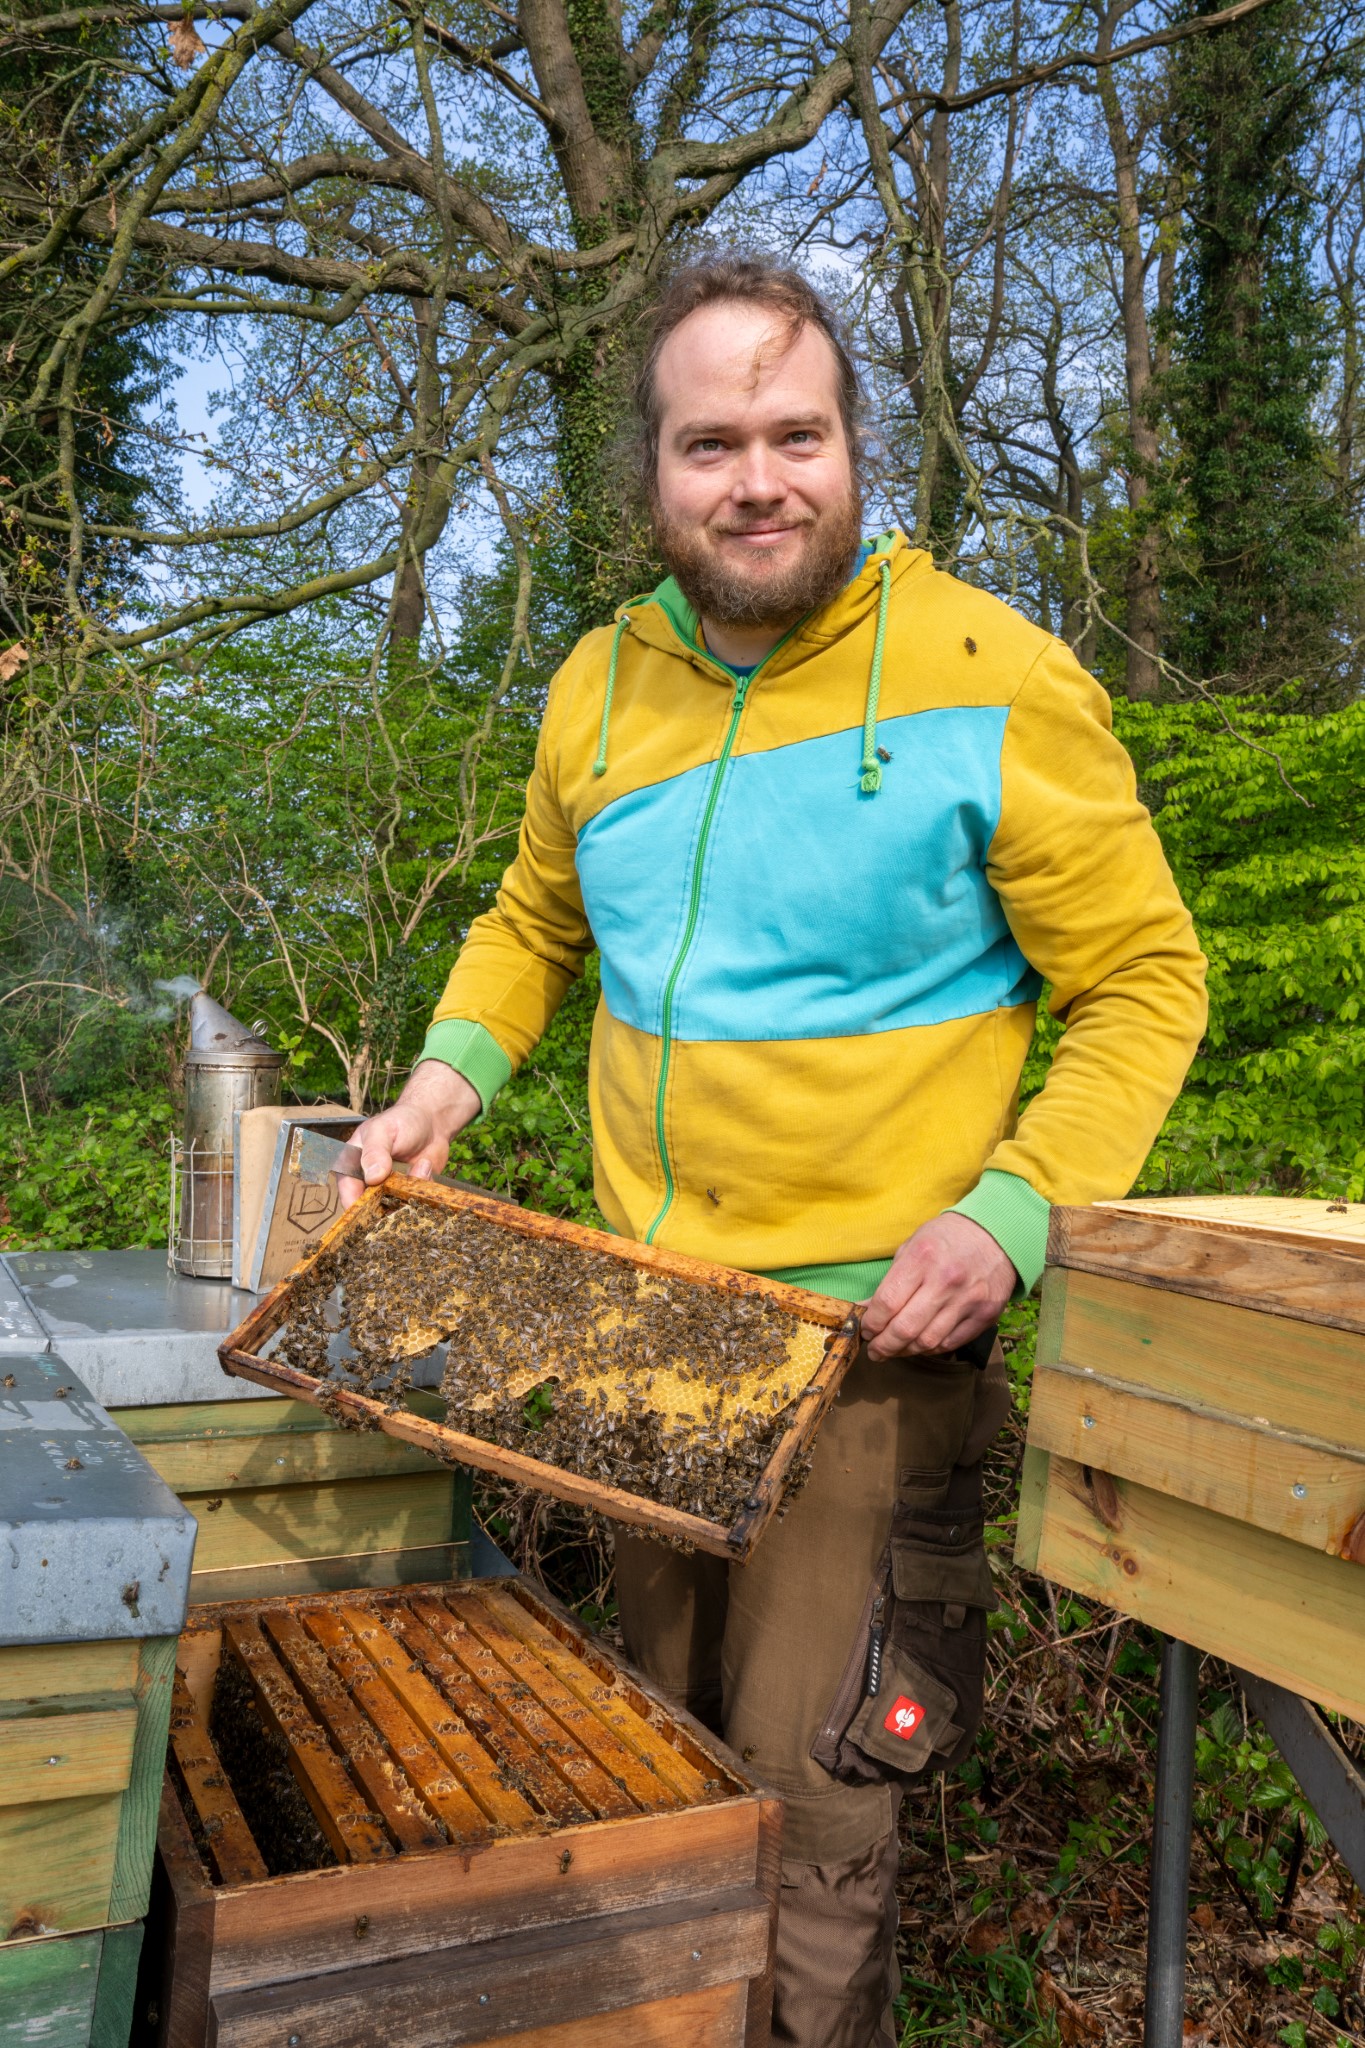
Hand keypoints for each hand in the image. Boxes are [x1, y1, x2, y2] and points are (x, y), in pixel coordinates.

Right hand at [337, 1060, 481, 1206]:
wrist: (431, 1122)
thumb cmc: (400, 1121)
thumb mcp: (383, 1130)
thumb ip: (375, 1151)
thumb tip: (372, 1177)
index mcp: (353, 1165)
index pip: (348, 1190)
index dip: (355, 1204)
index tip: (368, 1212)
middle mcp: (369, 1182)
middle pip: (370, 1207)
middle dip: (386, 1205)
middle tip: (402, 1191)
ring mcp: (390, 1191)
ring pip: (394, 1209)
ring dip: (408, 1195)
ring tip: (421, 1165)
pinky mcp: (409, 1195)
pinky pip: (414, 1204)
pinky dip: (422, 1190)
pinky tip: (426, 1165)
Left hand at [859, 1212, 1015, 1361]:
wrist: (996, 1235)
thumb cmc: (947, 1238)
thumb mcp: (912, 1247)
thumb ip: (889, 1281)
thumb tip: (865, 1309)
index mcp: (922, 1259)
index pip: (887, 1303)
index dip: (871, 1323)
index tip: (866, 1329)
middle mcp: (946, 1281)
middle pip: (905, 1329)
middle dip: (883, 1345)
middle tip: (875, 1350)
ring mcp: (968, 1301)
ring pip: (928, 1342)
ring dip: (905, 1351)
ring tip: (894, 1350)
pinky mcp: (985, 1316)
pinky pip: (951, 1343)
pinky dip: (930, 1349)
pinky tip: (919, 1345)